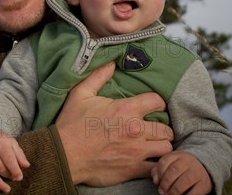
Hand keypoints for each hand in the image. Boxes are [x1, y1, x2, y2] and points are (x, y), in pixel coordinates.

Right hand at [0, 129, 29, 193]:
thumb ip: (19, 154)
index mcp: (0, 144)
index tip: (19, 177)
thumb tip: (26, 165)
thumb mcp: (12, 143)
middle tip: (14, 179)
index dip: (14, 169)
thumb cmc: (0, 141)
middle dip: (8, 176)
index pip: (8, 158)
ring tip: (7, 189)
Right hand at [55, 61, 173, 185]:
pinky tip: (151, 162)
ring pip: (166, 148)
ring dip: (161, 146)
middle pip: (167, 128)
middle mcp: (136, 130)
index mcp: (126, 109)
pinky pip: (157, 168)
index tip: (153, 107)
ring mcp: (136, 151)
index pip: (157, 101)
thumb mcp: (81, 94)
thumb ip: (98, 77)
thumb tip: (111, 63)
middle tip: (155, 129)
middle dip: (163, 128)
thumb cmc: (71, 124)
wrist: (64, 154)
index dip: (157, 103)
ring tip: (154, 145)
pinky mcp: (133, 169)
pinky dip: (157, 166)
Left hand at [151, 150, 211, 194]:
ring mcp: (197, 171)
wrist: (204, 169)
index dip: (158, 173)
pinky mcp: (204, 183)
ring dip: (175, 190)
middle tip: (162, 191)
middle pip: (174, 170)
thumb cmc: (181, 168)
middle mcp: (188, 161)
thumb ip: (159, 170)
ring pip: (185, 180)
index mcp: (177, 155)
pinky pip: (196, 191)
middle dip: (166, 183)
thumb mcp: (170, 164)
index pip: (164, 161)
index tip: (157, 182)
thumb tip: (155, 180)